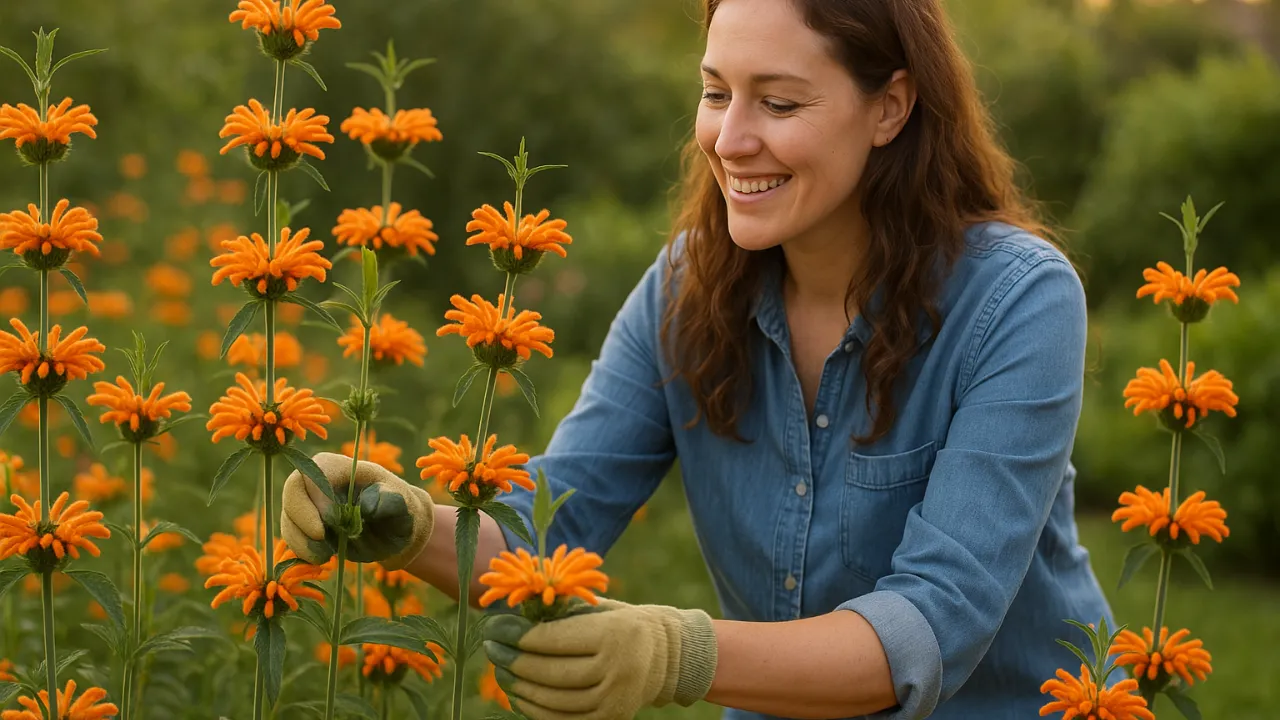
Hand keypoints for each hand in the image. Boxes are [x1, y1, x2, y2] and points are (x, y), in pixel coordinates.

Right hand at [279, 451, 433, 569]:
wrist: (394, 532)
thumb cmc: (400, 512)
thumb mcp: (402, 505)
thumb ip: (389, 500)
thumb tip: (366, 504)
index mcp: (345, 467)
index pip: (319, 469)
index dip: (319, 493)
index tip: (333, 519)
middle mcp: (321, 480)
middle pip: (294, 487)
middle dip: (301, 514)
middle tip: (321, 537)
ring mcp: (310, 502)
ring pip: (288, 513)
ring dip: (300, 538)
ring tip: (325, 556)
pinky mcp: (305, 524)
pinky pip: (290, 533)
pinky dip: (300, 549)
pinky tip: (321, 559)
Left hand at [483, 599, 718, 719]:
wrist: (670, 656)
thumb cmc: (625, 624)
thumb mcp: (600, 609)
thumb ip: (562, 614)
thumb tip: (511, 621)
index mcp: (614, 634)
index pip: (552, 640)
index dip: (517, 635)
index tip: (494, 628)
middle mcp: (618, 669)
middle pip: (549, 672)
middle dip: (512, 661)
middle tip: (491, 649)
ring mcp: (615, 700)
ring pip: (553, 700)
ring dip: (519, 687)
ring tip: (500, 671)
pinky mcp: (611, 719)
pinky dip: (536, 711)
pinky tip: (519, 696)